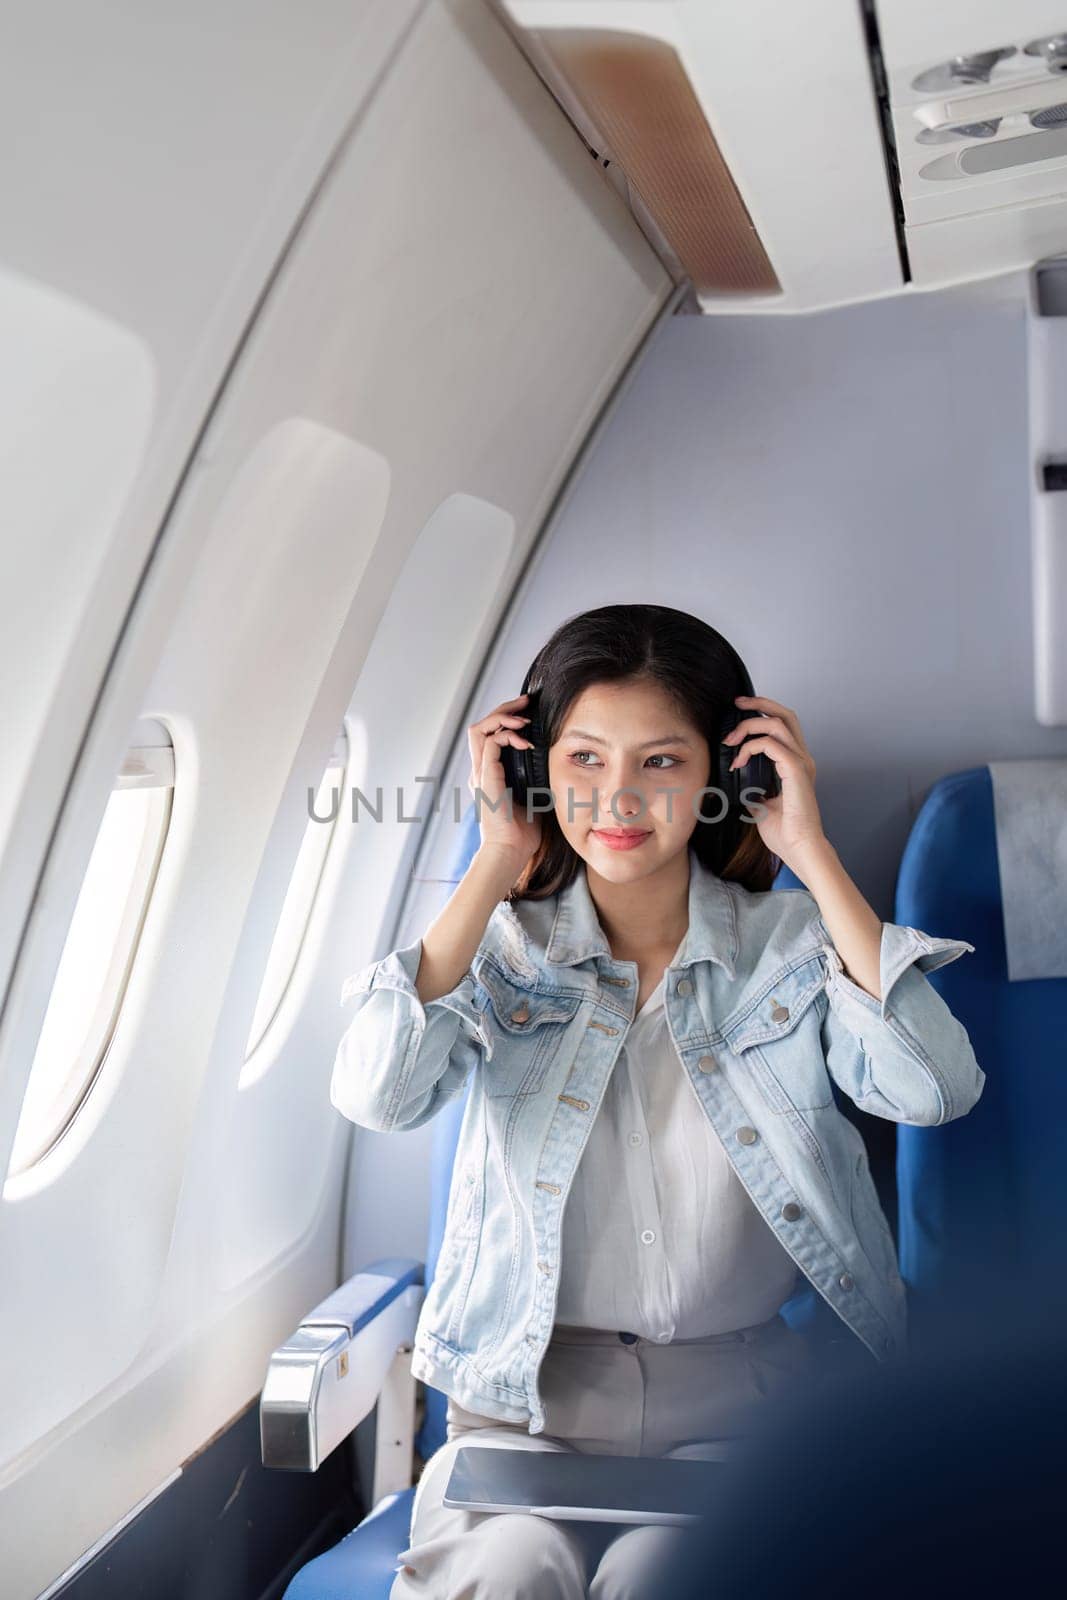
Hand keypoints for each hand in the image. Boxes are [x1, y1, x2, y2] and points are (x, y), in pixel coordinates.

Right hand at [466, 693, 542, 867]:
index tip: (528, 713)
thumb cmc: (523, 832)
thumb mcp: (535, 797)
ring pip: (479, 729)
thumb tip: (559, 765)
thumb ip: (538, 779)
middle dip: (503, 709)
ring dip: (502, 718)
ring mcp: (480, 774)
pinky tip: (526, 741)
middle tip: (525, 702)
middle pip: (480, 726)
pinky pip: (490, 744)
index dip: (505, 719)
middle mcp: (480, 770)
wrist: (510, 851)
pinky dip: (507, 737)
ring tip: (524, 719)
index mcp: (489, 774)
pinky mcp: (485, 778)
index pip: (488, 734)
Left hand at [721, 694, 829, 872]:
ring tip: (731, 739)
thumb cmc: (785, 832)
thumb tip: (737, 784)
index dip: (762, 713)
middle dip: (759, 703)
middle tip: (736, 704)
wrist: (799, 849)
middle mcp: (802, 758)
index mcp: (796, 764)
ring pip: (777, 724)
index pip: (783, 725)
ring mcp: (801, 763)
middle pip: (785, 714)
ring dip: (750, 725)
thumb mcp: (760, 805)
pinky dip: (751, 748)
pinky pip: (771, 745)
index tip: (737, 715)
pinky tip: (738, 761)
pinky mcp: (796, 771)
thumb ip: (752, 789)